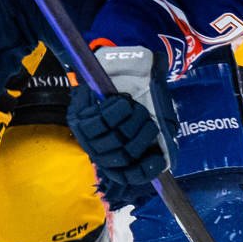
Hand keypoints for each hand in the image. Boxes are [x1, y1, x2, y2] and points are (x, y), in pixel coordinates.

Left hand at [68, 87, 169, 205]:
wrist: (120, 66)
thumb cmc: (140, 94)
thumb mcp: (156, 118)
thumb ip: (160, 141)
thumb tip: (165, 160)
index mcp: (120, 155)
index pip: (128, 175)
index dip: (143, 171)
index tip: (159, 158)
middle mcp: (101, 151)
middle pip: (124, 158)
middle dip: (142, 136)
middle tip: (147, 117)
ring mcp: (87, 138)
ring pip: (113, 140)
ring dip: (130, 121)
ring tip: (135, 106)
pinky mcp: (77, 119)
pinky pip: (99, 123)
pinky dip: (115, 111)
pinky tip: (122, 101)